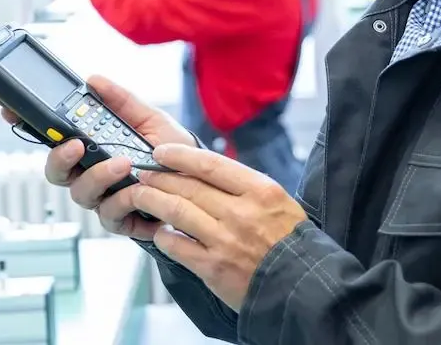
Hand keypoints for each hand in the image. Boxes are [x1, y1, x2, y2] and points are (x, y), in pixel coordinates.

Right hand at [0, 75, 195, 239]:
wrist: (201, 179)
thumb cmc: (170, 150)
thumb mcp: (149, 117)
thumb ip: (122, 100)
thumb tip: (93, 80)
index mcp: (89, 147)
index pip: (50, 137)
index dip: (26, 124)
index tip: (12, 109)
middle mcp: (89, 174)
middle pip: (56, 172)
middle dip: (59, 158)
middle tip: (77, 144)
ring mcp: (103, 198)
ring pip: (82, 194)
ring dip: (99, 176)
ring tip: (124, 162)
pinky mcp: (122, 221)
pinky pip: (112, 216)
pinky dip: (126, 202)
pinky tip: (141, 191)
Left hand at [131, 144, 307, 309]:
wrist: (301, 287)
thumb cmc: (290, 243)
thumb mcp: (278, 202)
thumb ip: (244, 187)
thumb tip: (205, 173)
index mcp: (260, 190)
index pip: (210, 164)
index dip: (179, 156)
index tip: (160, 152)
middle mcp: (241, 212)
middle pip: (187, 186)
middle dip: (158, 177)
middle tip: (142, 173)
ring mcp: (225, 240)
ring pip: (176, 211)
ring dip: (151, 200)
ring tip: (139, 195)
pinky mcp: (213, 267)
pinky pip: (176, 245)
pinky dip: (162, 236)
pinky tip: (158, 232)